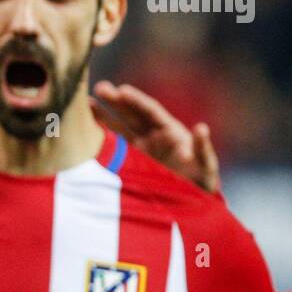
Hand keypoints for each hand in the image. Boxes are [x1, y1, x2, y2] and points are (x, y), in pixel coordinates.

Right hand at [91, 81, 219, 192]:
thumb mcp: (206, 164)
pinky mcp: (130, 163)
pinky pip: (114, 148)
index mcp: (170, 131)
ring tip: (85, 105)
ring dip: (103, 116)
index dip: (136, 101)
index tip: (121, 91)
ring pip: (119, 128)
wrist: (191, 203)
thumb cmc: (202, 181)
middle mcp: (152, 135)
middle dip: (115, 101)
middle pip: (131, 114)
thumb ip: (202, 147)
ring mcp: (139, 149)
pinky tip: (86, 133)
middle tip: (99, 88)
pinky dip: (102, 139)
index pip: (150, 111)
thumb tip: (201, 128)